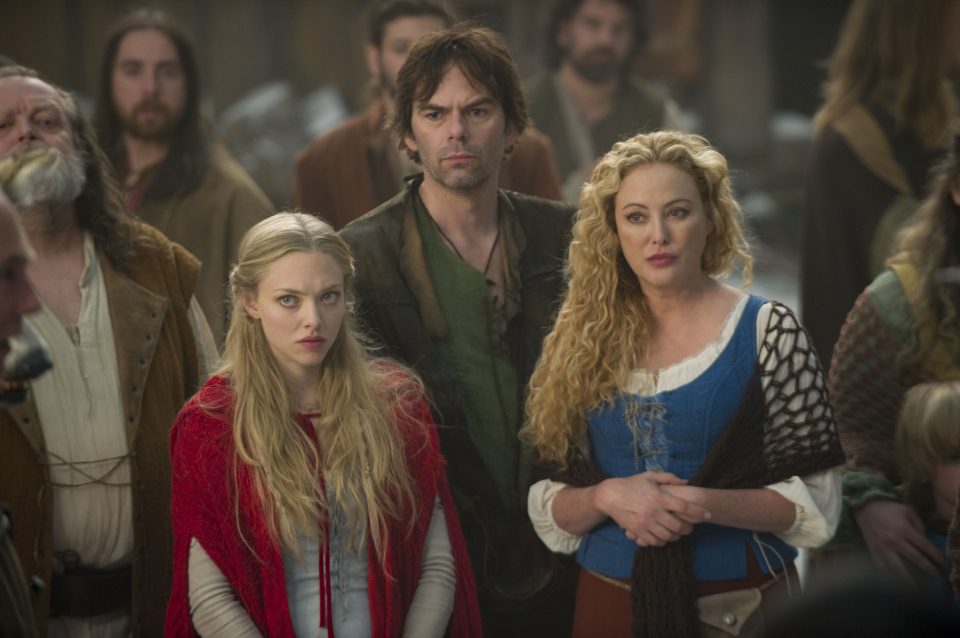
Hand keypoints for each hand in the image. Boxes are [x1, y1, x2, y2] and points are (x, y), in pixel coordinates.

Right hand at [595, 471, 710, 546]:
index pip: (684, 507)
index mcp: (659, 497)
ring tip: (677, 533)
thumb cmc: (630, 484)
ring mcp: (646, 523)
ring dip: (675, 536)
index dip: (698, 511)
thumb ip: (668, 478)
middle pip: (678, 526)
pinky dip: (662, 541)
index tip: (707, 514)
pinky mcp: (638, 531)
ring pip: (668, 536)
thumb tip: (685, 481)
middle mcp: (654, 511)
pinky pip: (654, 541)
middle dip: (688, 528)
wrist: (609, 496)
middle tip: (690, 527)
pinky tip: (663, 537)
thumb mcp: (649, 476)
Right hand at [853, 499, 943, 578]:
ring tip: (918, 588)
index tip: (942, 564)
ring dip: (910, 580)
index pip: (925, 546)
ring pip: (898, 569)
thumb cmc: (889, 509)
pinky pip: (882, 568)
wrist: (864, 508)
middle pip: (916, 560)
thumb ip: (919, 525)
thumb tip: (925, 541)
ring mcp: (882, 548)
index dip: (936, 556)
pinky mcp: (873, 552)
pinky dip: (890, 577)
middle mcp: (894, 541)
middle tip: (936, 578)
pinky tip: (897, 583)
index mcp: (904, 529)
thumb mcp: (908, 511)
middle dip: (929, 570)